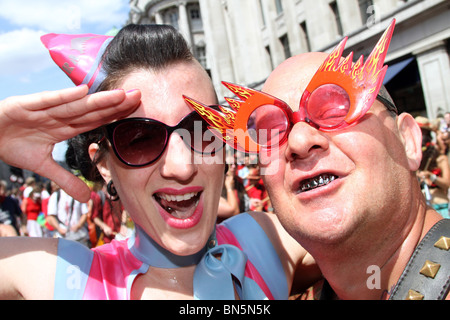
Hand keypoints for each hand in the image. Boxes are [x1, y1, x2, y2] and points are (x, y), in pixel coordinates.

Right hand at [0, 85, 140, 201]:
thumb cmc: (13, 144)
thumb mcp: (42, 166)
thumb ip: (65, 179)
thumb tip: (87, 198)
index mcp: (63, 127)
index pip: (94, 121)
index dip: (114, 116)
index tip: (136, 110)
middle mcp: (57, 116)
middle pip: (90, 110)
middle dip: (114, 104)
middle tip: (139, 95)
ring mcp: (41, 110)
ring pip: (74, 105)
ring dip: (98, 100)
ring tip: (120, 94)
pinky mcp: (23, 106)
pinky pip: (46, 102)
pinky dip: (63, 97)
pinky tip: (83, 91)